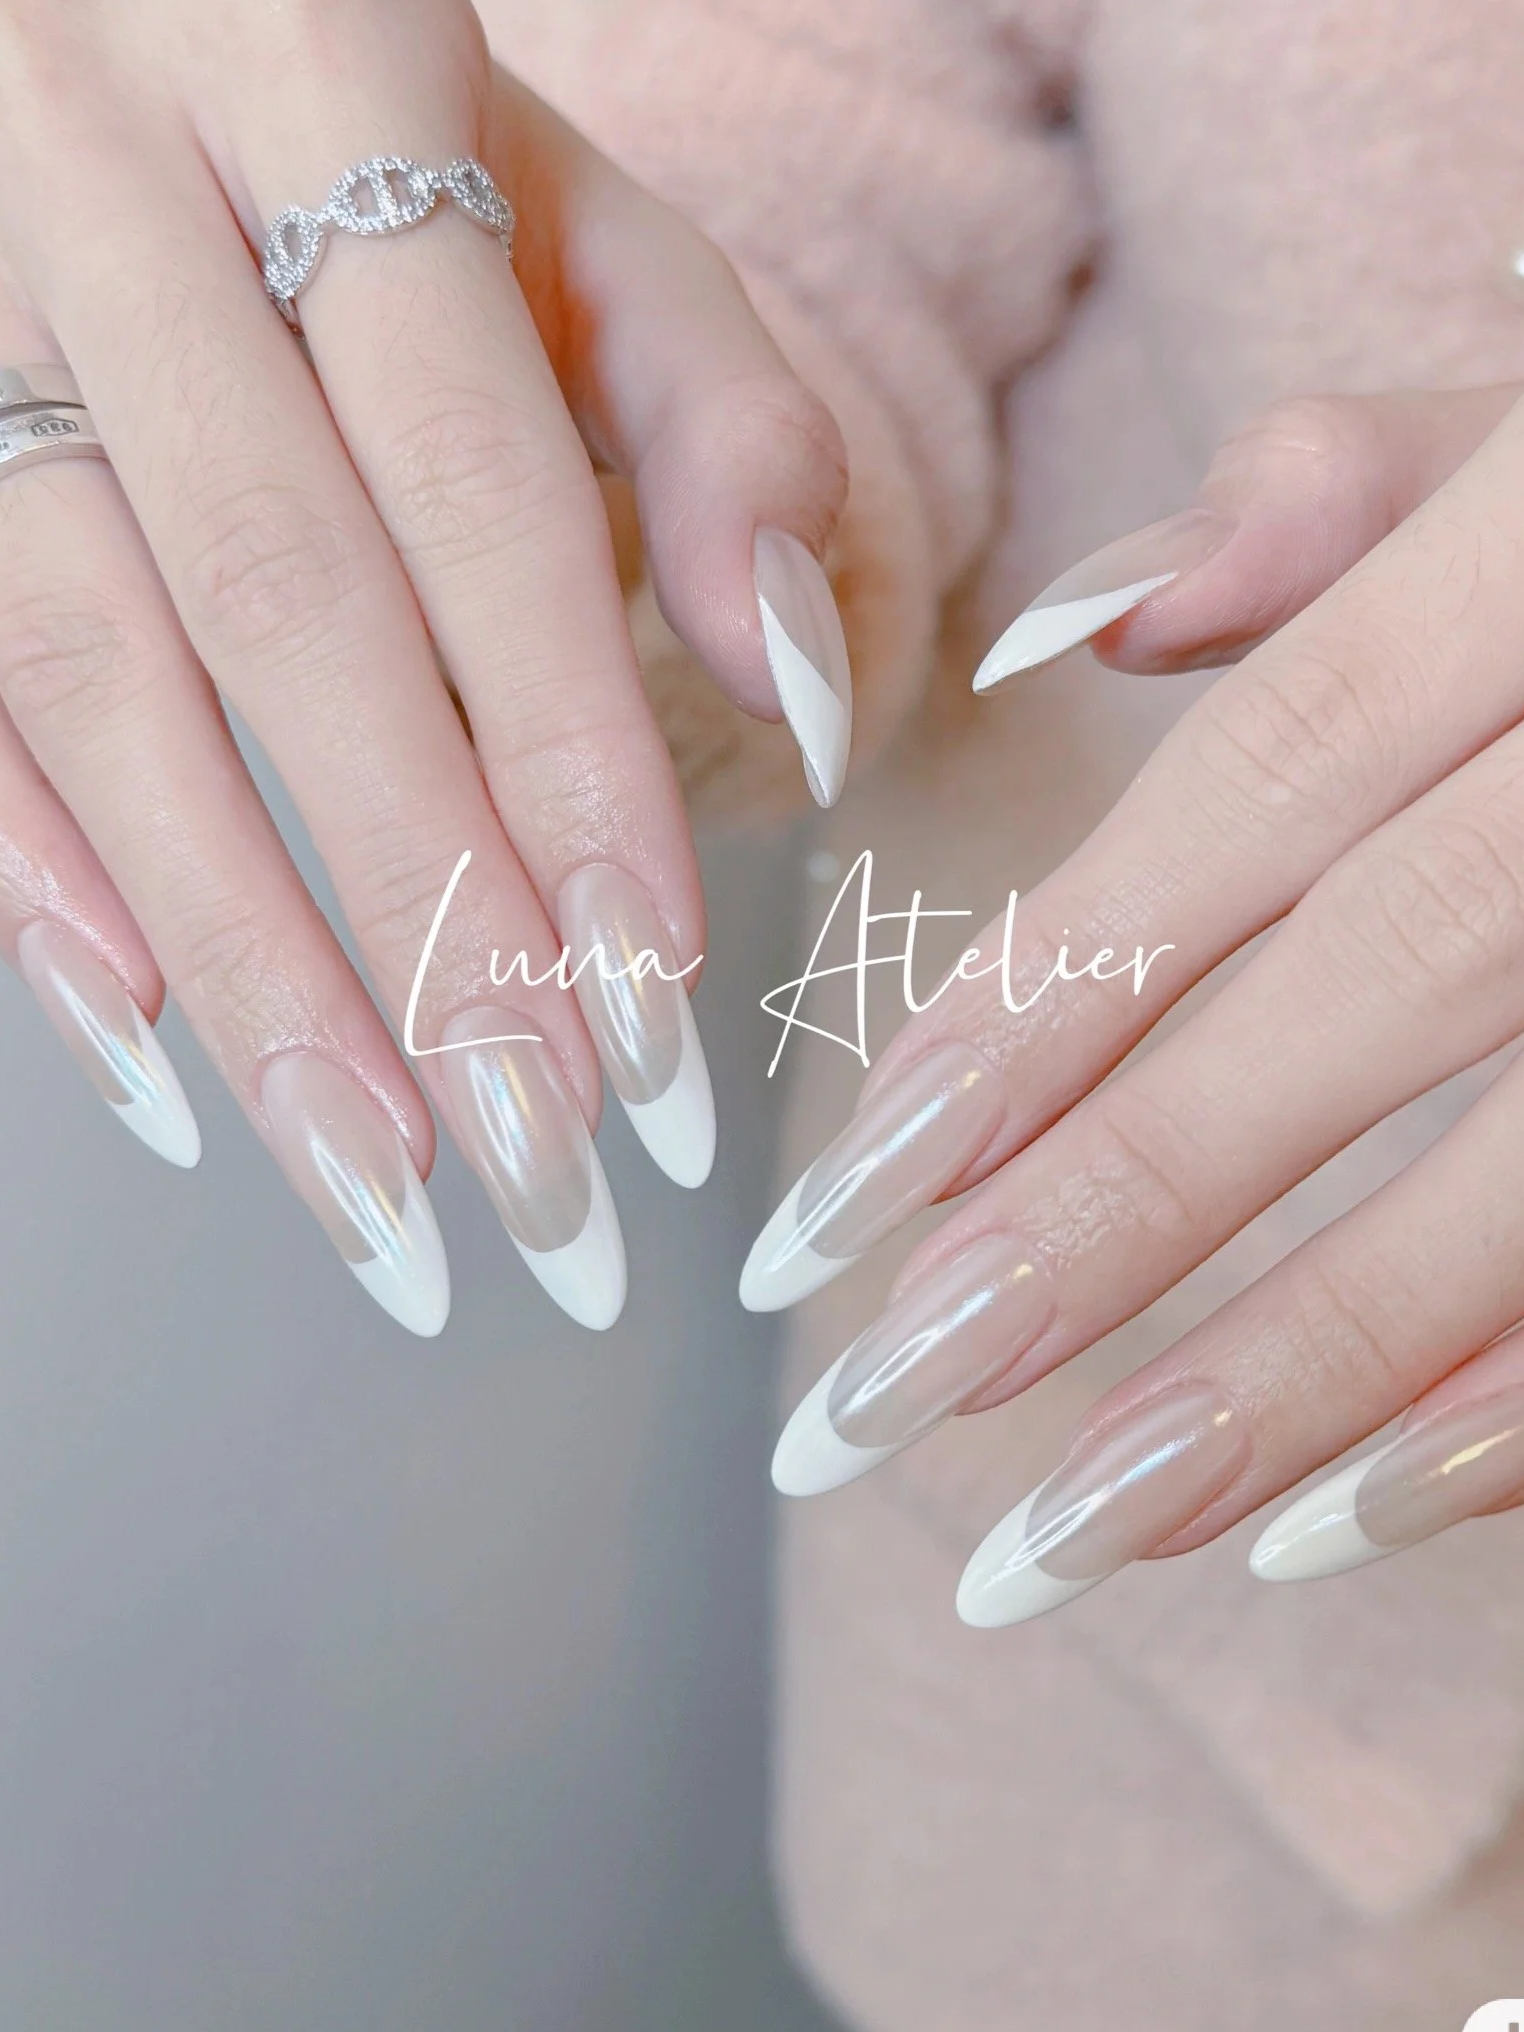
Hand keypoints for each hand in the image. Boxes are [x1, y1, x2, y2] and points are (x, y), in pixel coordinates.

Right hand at [0, 1, 851, 1333]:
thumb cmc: (381, 119)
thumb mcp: (579, 209)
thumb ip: (716, 412)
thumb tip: (794, 685)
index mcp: (322, 77)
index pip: (474, 481)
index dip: (564, 748)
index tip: (650, 987)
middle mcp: (106, 189)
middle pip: (284, 608)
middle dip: (424, 912)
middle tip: (547, 1156)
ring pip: (88, 675)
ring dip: (243, 956)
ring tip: (385, 1176)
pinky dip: (41, 884)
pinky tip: (159, 1059)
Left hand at [747, 383, 1523, 1619]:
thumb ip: (1329, 496)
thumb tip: (1077, 628)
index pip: (1257, 784)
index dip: (1054, 984)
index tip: (858, 1179)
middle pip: (1371, 980)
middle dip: (1121, 1199)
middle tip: (894, 1383)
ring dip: (1298, 1365)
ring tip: (1075, 1520)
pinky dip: (1515, 1401)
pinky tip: (1342, 1518)